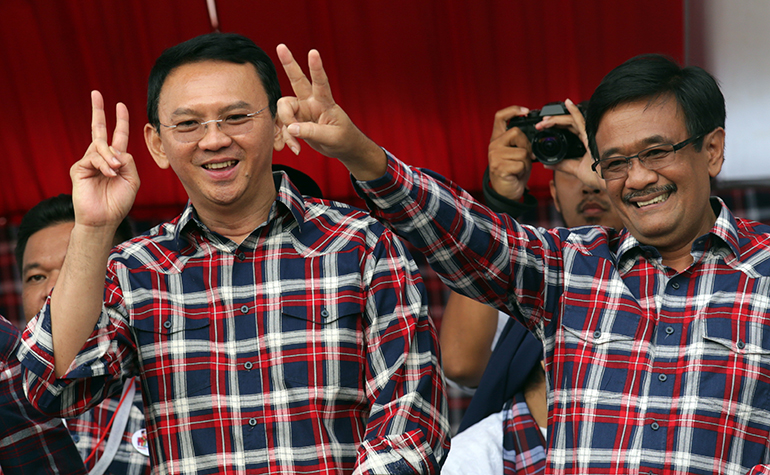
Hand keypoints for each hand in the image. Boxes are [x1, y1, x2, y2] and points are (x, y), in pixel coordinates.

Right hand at [70, 91, 139, 230]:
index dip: (120, 121)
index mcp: (116, 160)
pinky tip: (109, 174)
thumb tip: (118, 150)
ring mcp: (89, 162)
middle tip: (96, 93)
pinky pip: (94, 158)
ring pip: (101, 147)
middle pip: (98, 130)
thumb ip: (129, 161)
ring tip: (115, 171)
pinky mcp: (79, 168)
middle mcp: (102, 158)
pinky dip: (104, 164)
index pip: (118, 136)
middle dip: (98, 111)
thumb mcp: (132, 179)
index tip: (120, 105)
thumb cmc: (119, 202)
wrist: (104, 219)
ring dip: (111, 157)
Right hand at [276, 44, 385, 179]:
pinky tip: (293, 148)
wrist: (343, 148)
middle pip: (298, 81)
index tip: (314, 52)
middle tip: (281, 46)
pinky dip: (285, 138)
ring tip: (295, 144)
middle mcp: (311, 102)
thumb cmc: (343, 139)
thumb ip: (312, 132)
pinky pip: (283, 127)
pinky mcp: (296, 122)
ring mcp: (302, 111)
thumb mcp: (332, 138)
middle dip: (289, 64)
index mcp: (325, 103)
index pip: (321, 83)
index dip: (316, 68)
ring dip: (285, 127)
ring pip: (283, 109)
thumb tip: (291, 128)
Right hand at [488, 105, 534, 200]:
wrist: (505, 192)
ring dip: (527, 162)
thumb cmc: (513, 172)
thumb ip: (520, 141)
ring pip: (522, 151)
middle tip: (525, 157)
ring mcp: (495, 156)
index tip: (525, 111)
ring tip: (519, 168)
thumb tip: (536, 132)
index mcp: (497, 139)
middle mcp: (493, 145)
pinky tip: (517, 174)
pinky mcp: (499, 167)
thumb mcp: (516, 152)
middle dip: (526, 145)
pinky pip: (521, 164)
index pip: (500, 117)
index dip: (513, 111)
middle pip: (517, 132)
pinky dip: (524, 170)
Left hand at [538, 98, 605, 190]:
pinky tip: (567, 103)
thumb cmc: (598, 177)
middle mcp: (586, 137)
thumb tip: (547, 164)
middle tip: (540, 125)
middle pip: (567, 124)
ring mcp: (589, 135)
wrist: (609, 182)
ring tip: (544, 122)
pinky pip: (582, 121)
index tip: (542, 128)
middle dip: (552, 123)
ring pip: (571, 121)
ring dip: (556, 120)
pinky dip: (574, 111)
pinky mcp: (591, 136)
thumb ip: (562, 165)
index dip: (556, 127)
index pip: (568, 130)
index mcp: (583, 143)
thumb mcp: (575, 170)